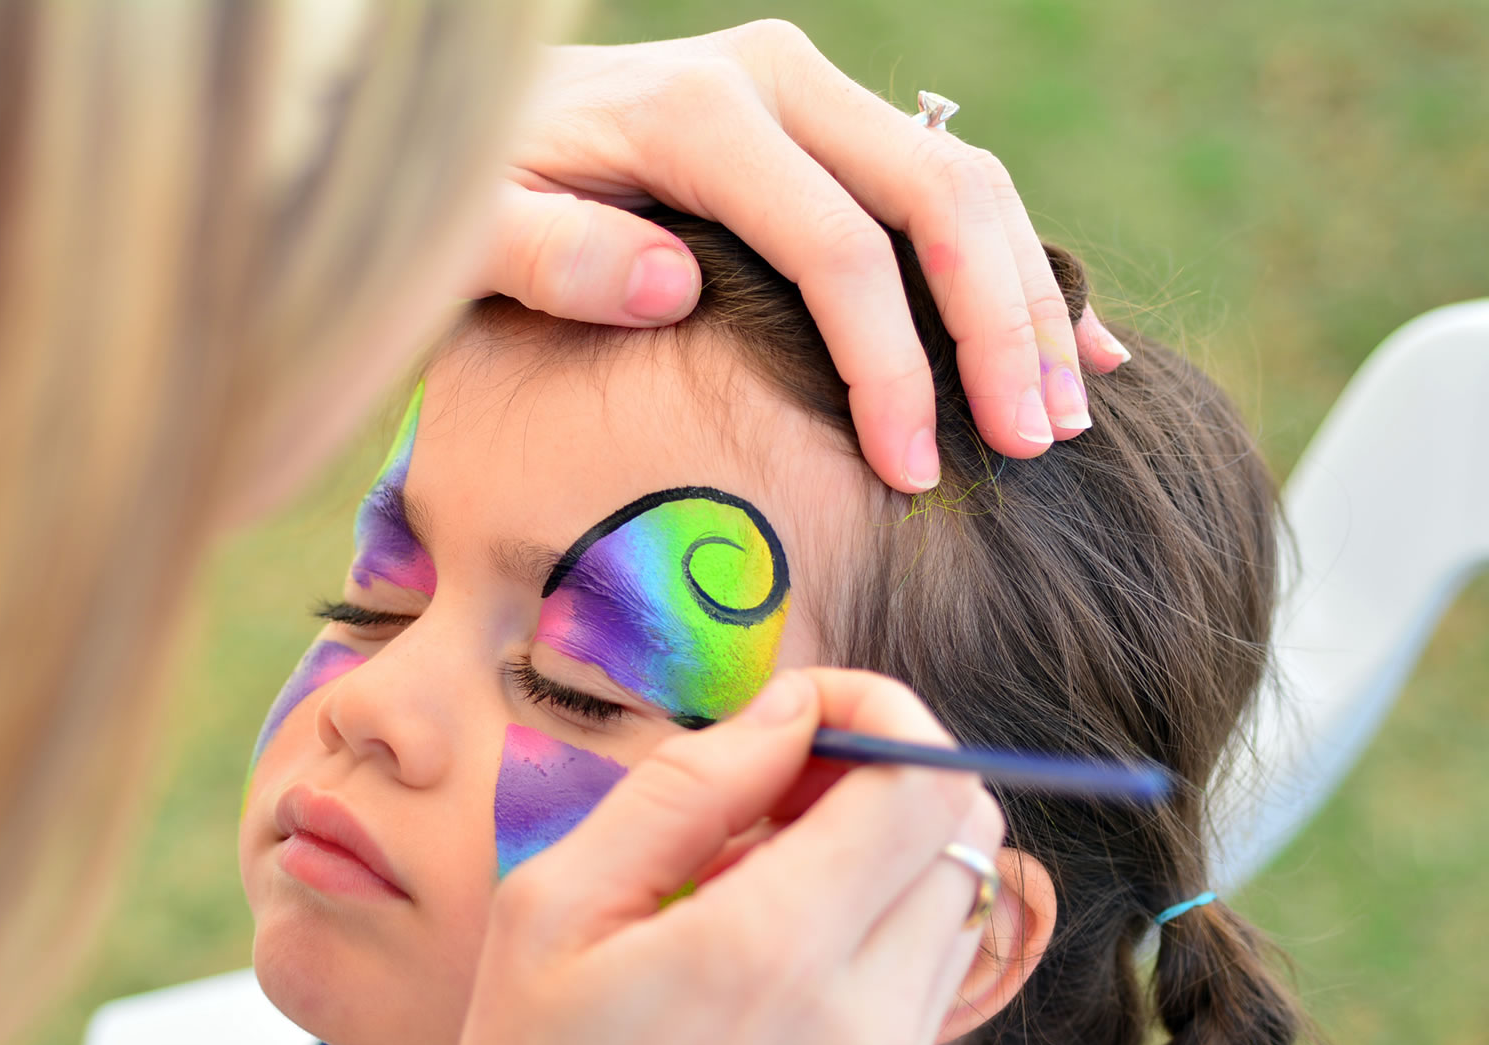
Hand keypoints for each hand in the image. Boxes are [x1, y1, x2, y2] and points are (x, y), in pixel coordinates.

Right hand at [422, 669, 1004, 1044]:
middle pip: (962, 824)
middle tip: (774, 788)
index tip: (805, 710)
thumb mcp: (555, 908)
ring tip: (763, 873)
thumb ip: (684, 791)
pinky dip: (883, 919)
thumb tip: (787, 710)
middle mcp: (862, 1014)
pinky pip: (932, 968)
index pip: (921, 778)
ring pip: (959, 893)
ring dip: (886, 846)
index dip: (882, 711)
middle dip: (884, 771)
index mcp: (768, 950)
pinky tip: (778, 943)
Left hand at [474, 20, 1122, 492]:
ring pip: (965, 181)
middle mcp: (774, 81)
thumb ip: (552, 254)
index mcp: (699, 112)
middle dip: (999, 328)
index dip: (891, 367)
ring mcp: (808, 92)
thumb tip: (671, 285)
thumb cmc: (470, 193)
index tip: (913, 471)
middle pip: (939, 197)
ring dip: (1027, 295)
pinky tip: (1064, 336)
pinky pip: (944, 181)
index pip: (839, 248)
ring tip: (1067, 412)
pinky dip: (1011, 260)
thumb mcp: (472, 229)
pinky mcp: (824, 119)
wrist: (472, 114)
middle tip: (1033, 445)